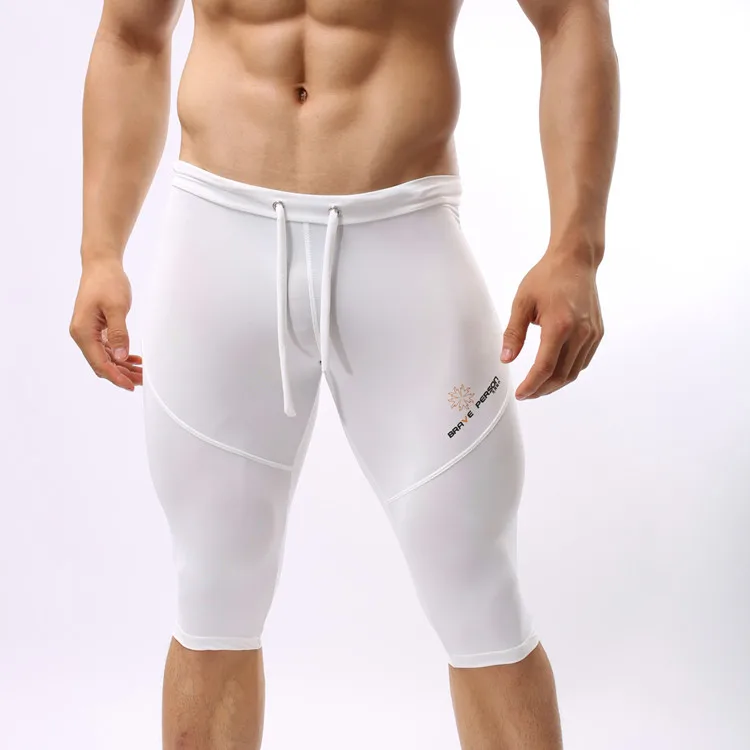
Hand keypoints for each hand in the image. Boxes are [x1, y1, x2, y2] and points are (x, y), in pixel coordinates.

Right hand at [69, 258, 142, 390]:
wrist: (101, 265)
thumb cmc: (107, 282)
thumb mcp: (116, 307)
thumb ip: (118, 334)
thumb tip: (120, 357)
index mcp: (83, 332)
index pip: (99, 363)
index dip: (116, 377)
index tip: (131, 386)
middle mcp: (82, 334)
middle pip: (101, 364)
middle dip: (121, 374)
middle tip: (142, 381)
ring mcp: (89, 332)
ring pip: (105, 358)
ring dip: (122, 367)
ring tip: (141, 373)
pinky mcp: (96, 328)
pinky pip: (107, 348)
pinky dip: (120, 356)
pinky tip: (135, 359)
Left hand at [501, 252, 602, 399]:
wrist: (575, 261)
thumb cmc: (548, 277)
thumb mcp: (522, 302)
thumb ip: (513, 333)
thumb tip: (506, 358)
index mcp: (560, 325)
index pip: (545, 367)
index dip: (532, 385)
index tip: (521, 393)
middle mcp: (580, 333)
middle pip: (561, 375)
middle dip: (542, 389)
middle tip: (527, 393)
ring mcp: (592, 334)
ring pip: (574, 372)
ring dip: (555, 383)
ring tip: (538, 385)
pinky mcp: (597, 333)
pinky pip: (582, 361)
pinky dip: (568, 371)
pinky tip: (554, 371)